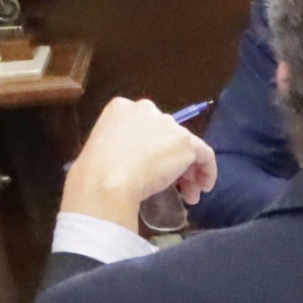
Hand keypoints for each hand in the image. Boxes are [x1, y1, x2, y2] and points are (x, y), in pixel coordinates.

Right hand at [60, 96, 212, 233]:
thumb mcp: (103, 149)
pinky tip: (203, 188)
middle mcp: (146, 109)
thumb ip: (122, 145)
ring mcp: (167, 124)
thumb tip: (135, 161)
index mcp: (120, 108)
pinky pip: (204, 154)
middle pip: (167, 135)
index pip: (145, 127)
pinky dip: (207, 170)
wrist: (106, 181)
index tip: (151, 168)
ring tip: (188, 195)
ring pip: (185, 146)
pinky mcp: (185, 141)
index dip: (152, 148)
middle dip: (172, 160)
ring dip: (187, 170)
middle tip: (173, 185)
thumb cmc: (95, 172)